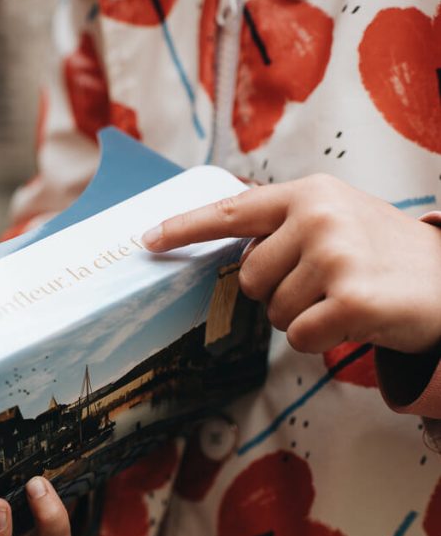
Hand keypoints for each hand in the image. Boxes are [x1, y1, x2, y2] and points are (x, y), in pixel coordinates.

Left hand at [142, 174, 440, 354]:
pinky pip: (301, 338)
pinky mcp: (350, 299)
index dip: (186, 229)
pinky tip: (356, 322)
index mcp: (310, 193)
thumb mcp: (340, 219)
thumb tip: (232, 259)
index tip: (147, 241)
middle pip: (250, 281)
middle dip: (280, 295)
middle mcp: (318, 216)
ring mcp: (335, 255)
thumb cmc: (388, 256)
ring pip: (276, 314)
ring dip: (305, 318)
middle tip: (327, 286)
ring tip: (346, 298)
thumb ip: (287, 228)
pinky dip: (323, 342)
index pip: (233, 212)